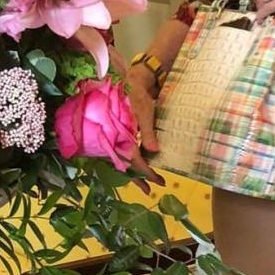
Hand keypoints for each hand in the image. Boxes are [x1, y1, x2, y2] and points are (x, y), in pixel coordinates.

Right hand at [124, 63, 164, 185]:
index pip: (134, 159)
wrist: (130, 83)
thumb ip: (148, 131)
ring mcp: (116, 140)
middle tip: (150, 190)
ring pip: (123, 162)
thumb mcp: (145, 111)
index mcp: (121, 135)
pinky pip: (124, 155)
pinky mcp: (118, 138)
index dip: (146, 172)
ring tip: (146, 186)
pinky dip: (131, 164)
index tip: (157, 181)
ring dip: (134, 174)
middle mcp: (116, 140)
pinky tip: (138, 169)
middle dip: (138, 179)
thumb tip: (154, 150)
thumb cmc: (137, 96)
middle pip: (126, 165)